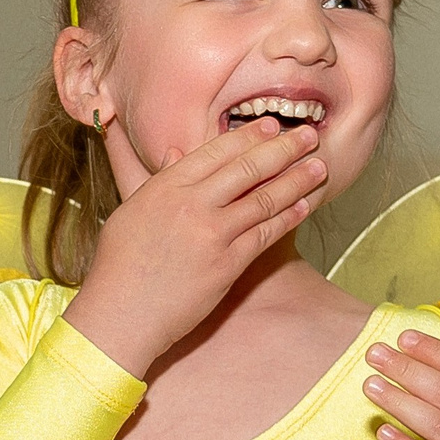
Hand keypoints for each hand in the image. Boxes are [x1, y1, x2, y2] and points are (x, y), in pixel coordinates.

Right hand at [64, 118, 328, 377]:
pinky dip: (288, 218)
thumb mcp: (131, 211)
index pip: (216, 150)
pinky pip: (265, 234)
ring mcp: (211, 234)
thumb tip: (175, 153)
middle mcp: (191, 204)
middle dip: (283, 148)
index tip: (272, 125)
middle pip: (247, 167)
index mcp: (165, 186)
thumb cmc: (119, 266)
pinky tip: (304, 205)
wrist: (121, 314)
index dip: (249, 135)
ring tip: (319, 167)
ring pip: (264, 199)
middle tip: (308, 136)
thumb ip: (159, 181)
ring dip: (296, 181)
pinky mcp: (227, 265)